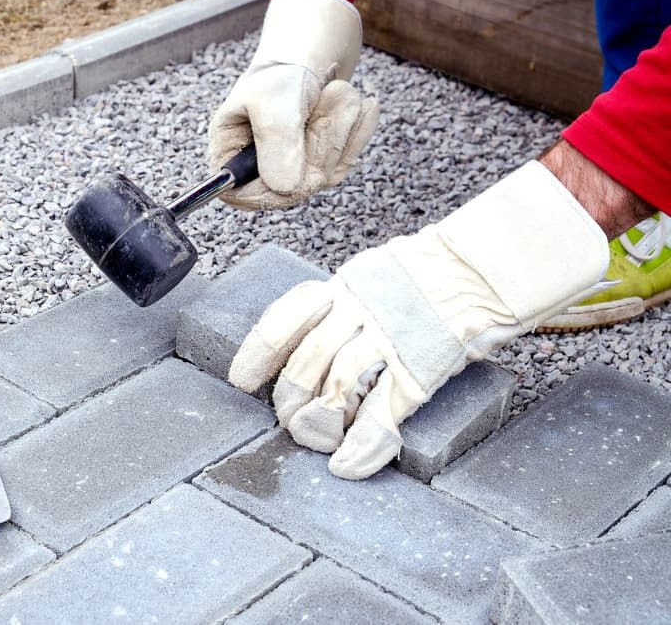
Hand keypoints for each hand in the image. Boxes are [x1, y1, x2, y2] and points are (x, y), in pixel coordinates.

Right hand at [208, 0, 378, 210]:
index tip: (304, 151)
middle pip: (294, 186)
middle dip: (321, 138)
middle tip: (330, 95)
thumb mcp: (271, 101)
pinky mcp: (320, 172)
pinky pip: (347, 161)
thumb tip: (286, 188)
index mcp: (229, 158)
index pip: (243, 195)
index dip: (274, 185)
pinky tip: (365, 104)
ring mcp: (292, 177)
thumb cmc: (278, 78)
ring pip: (327, 173)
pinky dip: (358, 129)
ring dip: (342, 125)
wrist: (306, 65)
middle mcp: (258, 175)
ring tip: (337, 91)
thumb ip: (275, 141)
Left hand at [228, 161, 608, 478]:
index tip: (241, 380)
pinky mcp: (422, 368)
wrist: (489, 266)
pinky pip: (384, 412)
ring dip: (318, 422)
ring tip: (312, 439)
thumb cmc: (433, 274)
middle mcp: (361, 309)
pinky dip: (362, 444)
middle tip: (286, 419)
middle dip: (288, 397)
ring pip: (336, 386)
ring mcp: (391, 338)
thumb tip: (311, 339)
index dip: (258, 353)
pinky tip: (348, 464)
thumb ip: (346, 304)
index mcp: (346, 285)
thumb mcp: (376, 273)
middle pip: (306, 360)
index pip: (286, 318)